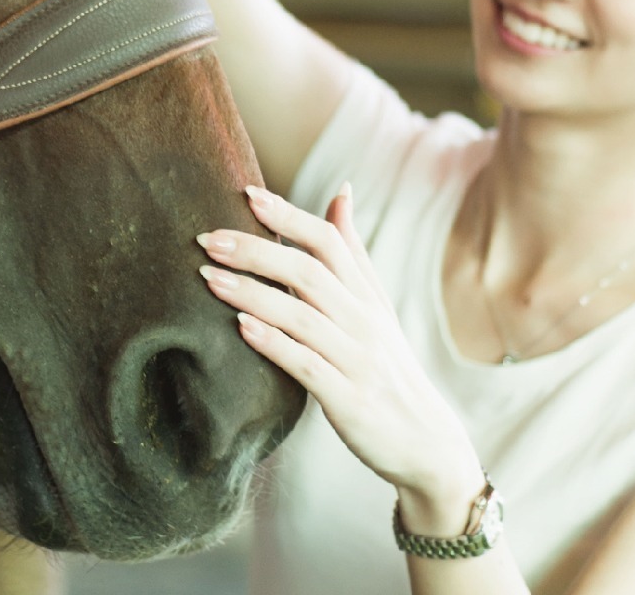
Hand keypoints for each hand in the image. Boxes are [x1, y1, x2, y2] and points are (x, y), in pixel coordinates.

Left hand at [198, 184, 484, 531]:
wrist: (426, 443)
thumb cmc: (388, 367)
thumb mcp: (376, 306)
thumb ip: (353, 253)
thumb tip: (340, 192)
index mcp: (367, 296)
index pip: (329, 241)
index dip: (288, 215)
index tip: (246, 193)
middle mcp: (364, 321)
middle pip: (308, 271)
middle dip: (256, 251)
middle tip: (207, 239)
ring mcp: (357, 360)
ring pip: (301, 315)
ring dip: (252, 293)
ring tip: (209, 277)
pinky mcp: (348, 399)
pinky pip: (306, 365)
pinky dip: (273, 343)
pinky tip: (241, 328)